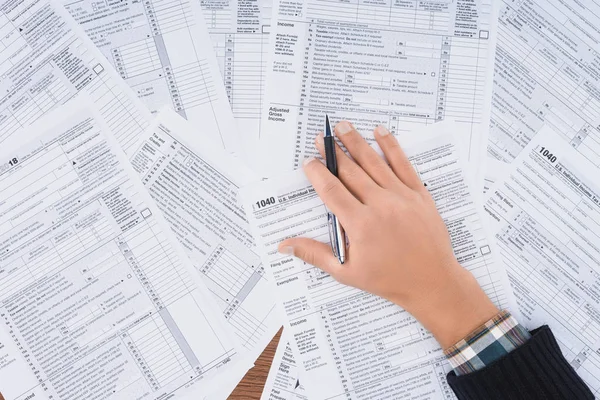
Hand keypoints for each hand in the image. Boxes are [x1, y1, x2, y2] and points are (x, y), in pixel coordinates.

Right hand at [278, 121, 497, 347]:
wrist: (432, 282)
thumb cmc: (389, 280)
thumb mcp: (347, 273)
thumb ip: (315, 254)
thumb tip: (285, 246)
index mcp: (360, 225)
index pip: (331, 190)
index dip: (318, 173)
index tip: (309, 162)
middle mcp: (380, 206)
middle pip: (350, 171)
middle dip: (333, 152)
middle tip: (321, 137)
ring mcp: (401, 197)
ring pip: (374, 162)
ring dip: (356, 142)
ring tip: (343, 126)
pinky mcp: (419, 194)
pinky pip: (403, 164)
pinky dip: (391, 146)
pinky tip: (380, 132)